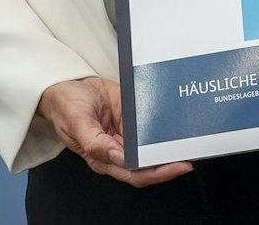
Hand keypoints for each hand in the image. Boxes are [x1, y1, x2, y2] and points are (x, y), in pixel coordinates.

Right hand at [36, 77, 191, 186]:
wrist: (68, 86)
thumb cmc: (66, 108)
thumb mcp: (77, 124)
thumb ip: (95, 143)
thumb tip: (118, 157)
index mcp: (104, 157)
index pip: (135, 173)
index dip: (158, 173)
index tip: (178, 166)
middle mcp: (119, 148)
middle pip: (149, 163)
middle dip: (171, 162)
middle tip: (191, 154)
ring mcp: (128, 132)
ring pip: (153, 145)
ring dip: (171, 145)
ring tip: (190, 140)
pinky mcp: (134, 116)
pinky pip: (152, 123)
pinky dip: (165, 125)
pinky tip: (177, 121)